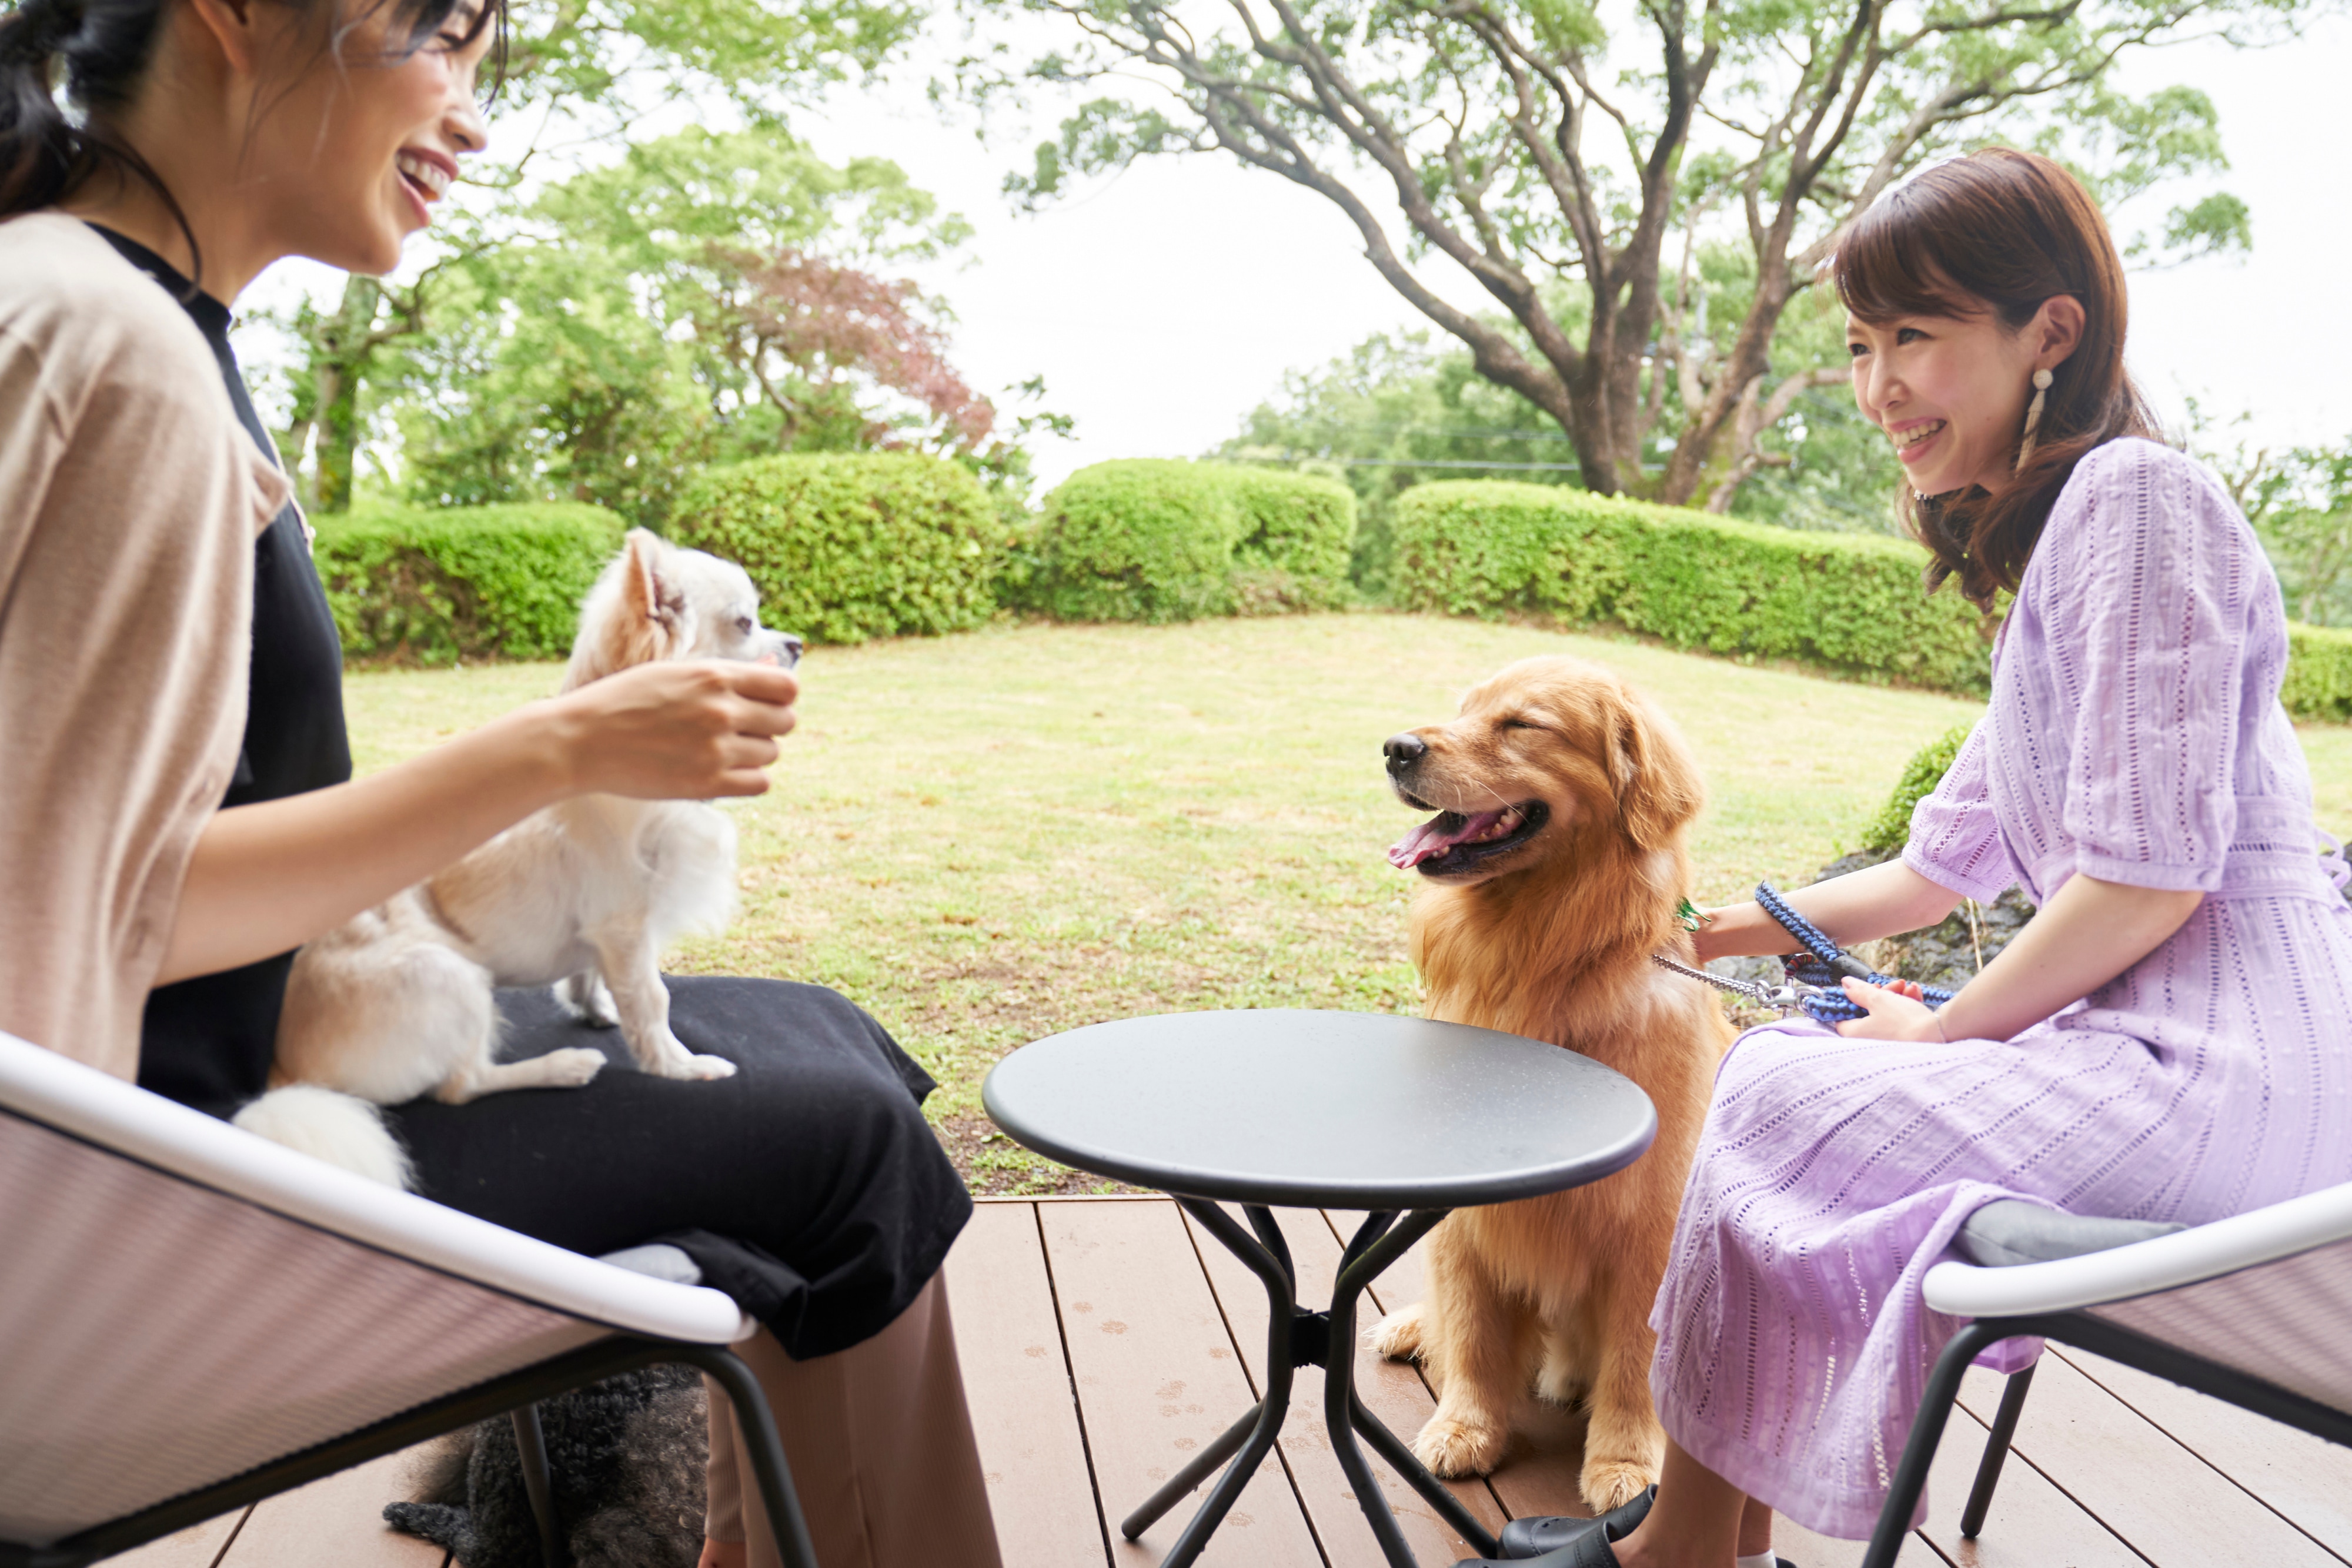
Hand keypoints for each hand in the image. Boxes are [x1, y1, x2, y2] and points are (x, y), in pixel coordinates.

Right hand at [545, 660, 799, 799]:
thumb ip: (729, 672)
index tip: (760, 702)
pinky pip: (760, 784)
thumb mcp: (675, 673)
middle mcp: (721, 711)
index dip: (779, 695)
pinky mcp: (707, 784)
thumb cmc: (625, 701)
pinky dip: (748, 778)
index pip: (787, 686)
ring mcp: (716, 750)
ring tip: (718, 748)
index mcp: (714, 676)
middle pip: (785, 721)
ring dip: (754, 752)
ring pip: (772, 753)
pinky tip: (722, 769)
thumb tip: (775, 661)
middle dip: (768, 723)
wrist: (580, 742)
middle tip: (737, 727)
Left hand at [1835, 976, 1942, 1041]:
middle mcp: (1869, 1040)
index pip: (1843, 1016)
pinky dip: (1908, 1005)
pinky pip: (1902, 1019)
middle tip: (1894, 984)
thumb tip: (1845, 983)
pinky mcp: (1905, 1040)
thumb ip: (1859, 991)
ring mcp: (1888, 1041)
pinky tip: (1916, 993)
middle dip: (1884, 993)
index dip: (1853, 999)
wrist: (1938, 1036)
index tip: (1866, 988)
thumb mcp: (1878, 1000)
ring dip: (1898, 996)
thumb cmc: (1902, 1021)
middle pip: (1869, 1011)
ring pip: (1888, 1012)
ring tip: (1909, 987)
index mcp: (1855, 1033)